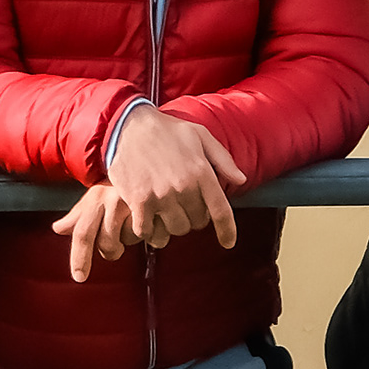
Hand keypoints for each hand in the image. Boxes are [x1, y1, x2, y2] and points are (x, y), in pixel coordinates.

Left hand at [51, 182, 151, 280]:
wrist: (151, 162)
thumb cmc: (121, 187)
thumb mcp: (97, 198)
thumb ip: (78, 216)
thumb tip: (57, 229)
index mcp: (96, 198)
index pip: (83, 233)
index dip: (80, 258)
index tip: (79, 277)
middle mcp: (114, 199)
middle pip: (107, 244)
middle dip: (112, 250)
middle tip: (118, 242)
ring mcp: (137, 202)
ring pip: (132, 240)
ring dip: (135, 238)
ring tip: (138, 223)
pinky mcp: (160, 208)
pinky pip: (156, 237)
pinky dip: (156, 235)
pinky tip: (156, 222)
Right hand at [103, 104, 246, 254]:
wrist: (128, 125)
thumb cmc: (167, 130)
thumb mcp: (200, 135)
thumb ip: (223, 159)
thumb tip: (241, 180)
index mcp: (201, 172)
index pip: (221, 212)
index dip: (227, 231)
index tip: (227, 243)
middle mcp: (183, 187)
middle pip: (196, 223)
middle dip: (193, 218)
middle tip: (184, 207)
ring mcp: (160, 196)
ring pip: (175, 229)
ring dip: (172, 224)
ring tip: (166, 212)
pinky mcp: (138, 201)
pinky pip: (147, 230)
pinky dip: (149, 229)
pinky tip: (146, 219)